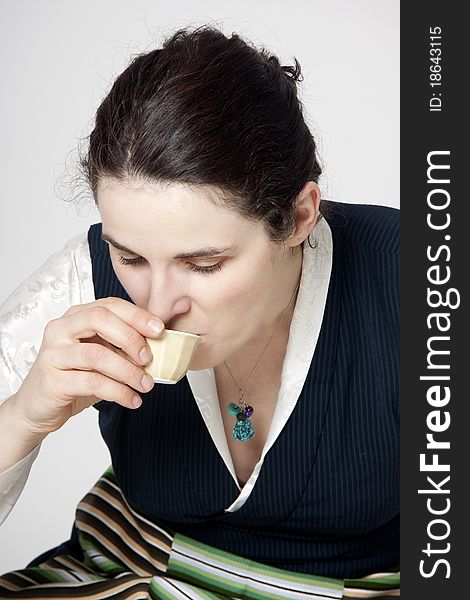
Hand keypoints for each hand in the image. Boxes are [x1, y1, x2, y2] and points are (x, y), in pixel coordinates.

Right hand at [12, 297, 164, 434]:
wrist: (37, 407)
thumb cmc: (73, 377)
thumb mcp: (100, 356)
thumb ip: (122, 347)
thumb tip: (160, 345)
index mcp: (75, 317)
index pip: (109, 305)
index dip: (136, 315)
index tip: (159, 329)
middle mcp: (60, 330)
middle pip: (99, 319)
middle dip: (130, 337)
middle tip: (149, 358)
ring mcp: (53, 354)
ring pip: (96, 354)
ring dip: (128, 371)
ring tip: (146, 384)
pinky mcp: (52, 380)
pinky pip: (91, 382)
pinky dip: (118, 392)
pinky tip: (132, 400)